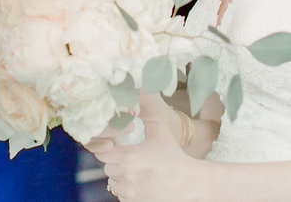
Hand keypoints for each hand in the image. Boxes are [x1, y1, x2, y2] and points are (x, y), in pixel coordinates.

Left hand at [88, 99, 203, 201]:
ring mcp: (129, 192)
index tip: (115, 146)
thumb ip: (142, 116)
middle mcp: (126, 176)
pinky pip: (122, 195)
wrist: (189, 182)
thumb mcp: (159, 131)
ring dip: (121, 177)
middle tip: (130, 158)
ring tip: (137, 171)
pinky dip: (128, 190)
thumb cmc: (174, 155)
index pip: (102, 152)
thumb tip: (132, 98)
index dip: (107, 148)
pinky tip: (141, 182)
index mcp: (129, 157)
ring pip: (114, 183)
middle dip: (116, 162)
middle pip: (108, 168)